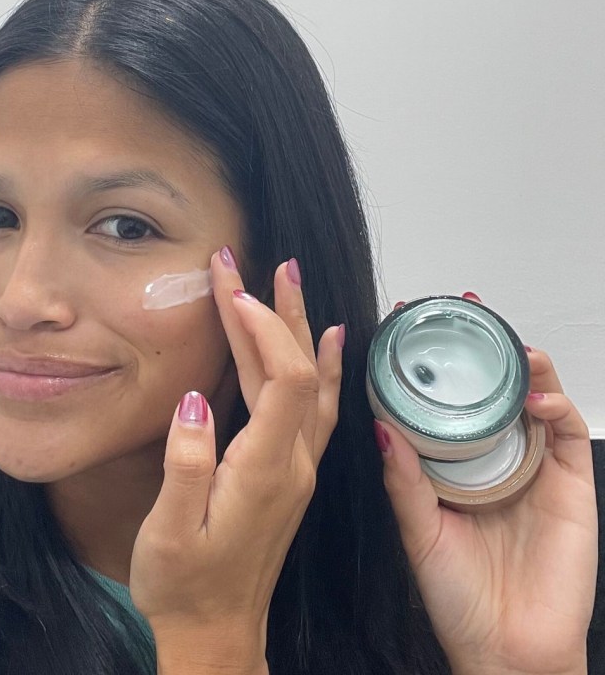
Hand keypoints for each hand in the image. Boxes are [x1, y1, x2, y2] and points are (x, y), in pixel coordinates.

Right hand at [129, 248, 343, 673]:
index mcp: (264, 471)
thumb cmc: (185, 587)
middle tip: (255, 263)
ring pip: (314, 382)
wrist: (219, 634)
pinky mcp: (292, 472)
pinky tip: (326, 339)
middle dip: (275, 311)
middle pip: (302, 370)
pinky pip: (320, 407)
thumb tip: (197, 400)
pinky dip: (322, 366)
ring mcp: (299, 467)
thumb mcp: (170, 533)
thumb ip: (186, 465)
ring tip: (289, 279)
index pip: (283, 379)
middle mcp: (293, 463)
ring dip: (299, 327)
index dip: (263, 327)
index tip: (232, 288)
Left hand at [378, 294, 597, 674]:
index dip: (430, 362)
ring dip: (522, 365)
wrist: (507, 650)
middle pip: (488, 388)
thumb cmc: (458, 596)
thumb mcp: (418, 530)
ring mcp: (530, 467)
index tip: (409, 324)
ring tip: (506, 342)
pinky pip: (565, 432)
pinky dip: (554, 405)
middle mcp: (490, 458)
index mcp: (451, 465)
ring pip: (531, 398)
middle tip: (464, 308)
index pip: (441, 400)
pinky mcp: (568, 484)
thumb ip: (404, 480)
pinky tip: (533, 398)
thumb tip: (382, 427)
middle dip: (481, 346)